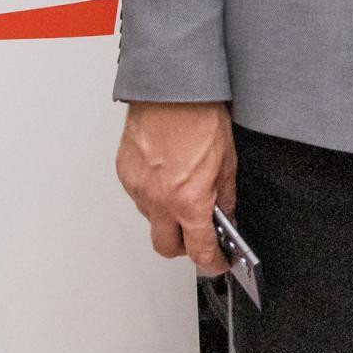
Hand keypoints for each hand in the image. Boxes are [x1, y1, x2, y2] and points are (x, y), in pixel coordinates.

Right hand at [116, 101, 236, 275]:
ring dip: (167, 216)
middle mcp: (159, 201)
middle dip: (184, 247)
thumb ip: (224, 197)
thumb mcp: (227, 163)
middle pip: (166, 248)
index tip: (217, 262)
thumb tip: (225, 216)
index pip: (200, 251)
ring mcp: (138, 188)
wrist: (171, 89)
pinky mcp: (125, 174)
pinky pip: (139, 197)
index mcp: (189, 201)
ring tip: (182, 191)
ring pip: (151, 220)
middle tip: (198, 234)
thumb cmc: (198, 117)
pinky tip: (166, 175)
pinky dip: (153, 194)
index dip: (212, 263)